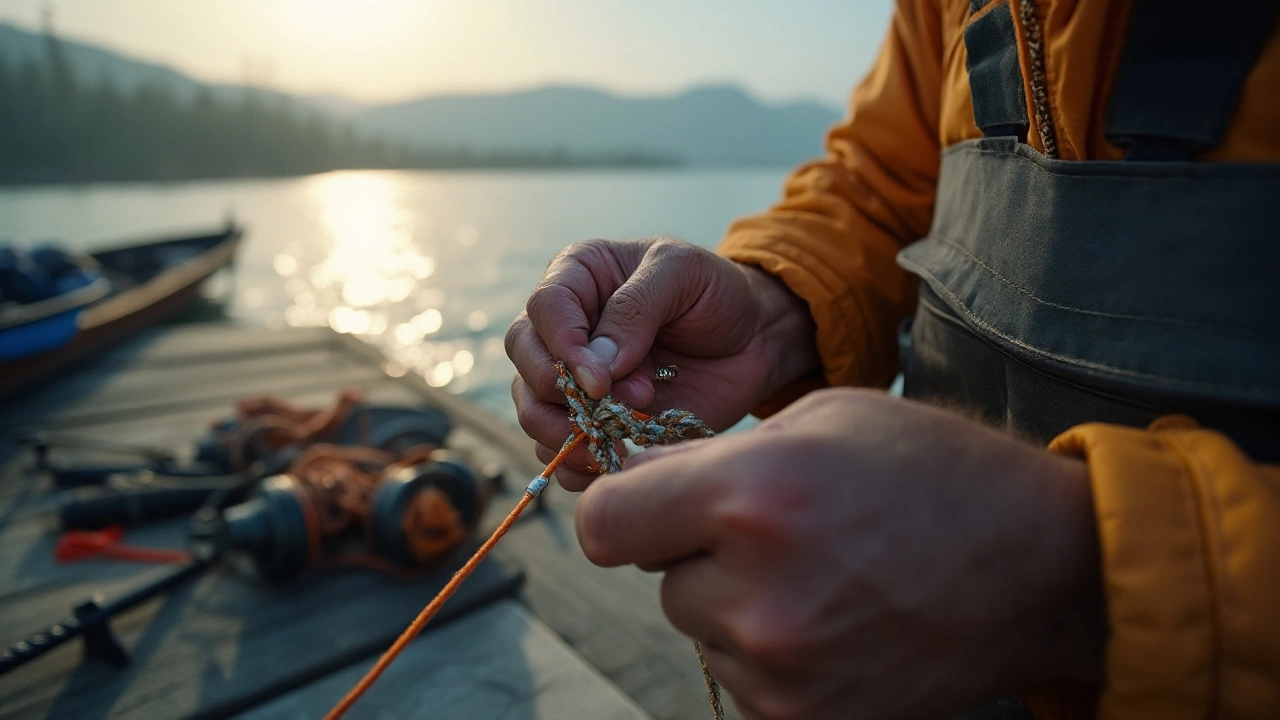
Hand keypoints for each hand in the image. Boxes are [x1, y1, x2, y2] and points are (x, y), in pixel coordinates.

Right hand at [506, 238, 816, 489]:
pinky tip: (616, 456)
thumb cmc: (715, 293)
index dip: (564, 347)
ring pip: (534, 411)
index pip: (544, 309)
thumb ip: (637, 308)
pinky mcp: (592, 422)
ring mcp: (574, 379)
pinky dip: (580, 464)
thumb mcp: (683, 273)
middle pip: (527, 362)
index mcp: (577, 276)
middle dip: (563, 392)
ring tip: (627, 430)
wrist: (751, 340)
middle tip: (620, 405)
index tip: (601, 380)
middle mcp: (563, 328)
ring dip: (572, 431)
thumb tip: (597, 364)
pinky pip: (559, 454)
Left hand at [575, 389, 1105, 719]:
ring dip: (736, 604)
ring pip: (703, 629)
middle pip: (659, 580)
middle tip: (777, 532)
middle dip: (698, 553)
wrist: (1039, 568)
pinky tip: (835, 618)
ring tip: (822, 573)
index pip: (604, 524)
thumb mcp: (820, 420)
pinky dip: (769, 654)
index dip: (622, 511)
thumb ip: (708, 455)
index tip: (648, 506)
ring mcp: (781, 670)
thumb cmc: (931, 472)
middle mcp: (757, 593)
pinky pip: (742, 678)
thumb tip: (628, 481)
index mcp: (752, 497)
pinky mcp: (804, 719)